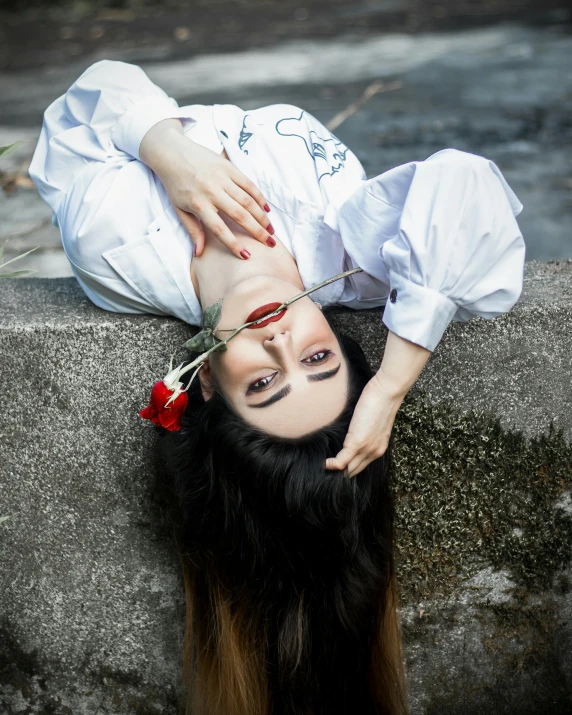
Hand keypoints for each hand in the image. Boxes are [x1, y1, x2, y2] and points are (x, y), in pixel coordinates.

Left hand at [140, 119, 273, 257]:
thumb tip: (199, 253)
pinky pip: (248, 184)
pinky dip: (259, 197)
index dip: (233, 244)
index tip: (246, 256)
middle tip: (270, 243)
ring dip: (262, 217)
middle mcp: (212, 191)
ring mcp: (221, 177)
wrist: (171, 152)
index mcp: (198, 204)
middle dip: (257, 231)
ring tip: (271, 230)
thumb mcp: (179, 209)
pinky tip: (266, 209)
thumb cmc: (175, 184)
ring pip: (247, 200)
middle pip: (240, 215)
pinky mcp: (228, 166)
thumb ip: (192, 230)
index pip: (219, 229)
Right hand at [325, 330, 430, 476]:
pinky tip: (324, 463)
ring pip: (348, 469)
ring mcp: (366, 449)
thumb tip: (351, 432)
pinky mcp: (357, 442)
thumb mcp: (372, 421)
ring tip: (322, 469)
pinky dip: (331, 464)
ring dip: (335, 472)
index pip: (361, 466)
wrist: (387, 391)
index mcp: (379, 448)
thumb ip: (363, 430)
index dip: (348, 470)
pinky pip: (342, 461)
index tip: (335, 468)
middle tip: (325, 474)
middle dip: (340, 475)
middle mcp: (374, 452)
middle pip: (354, 471)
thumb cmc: (379, 400)